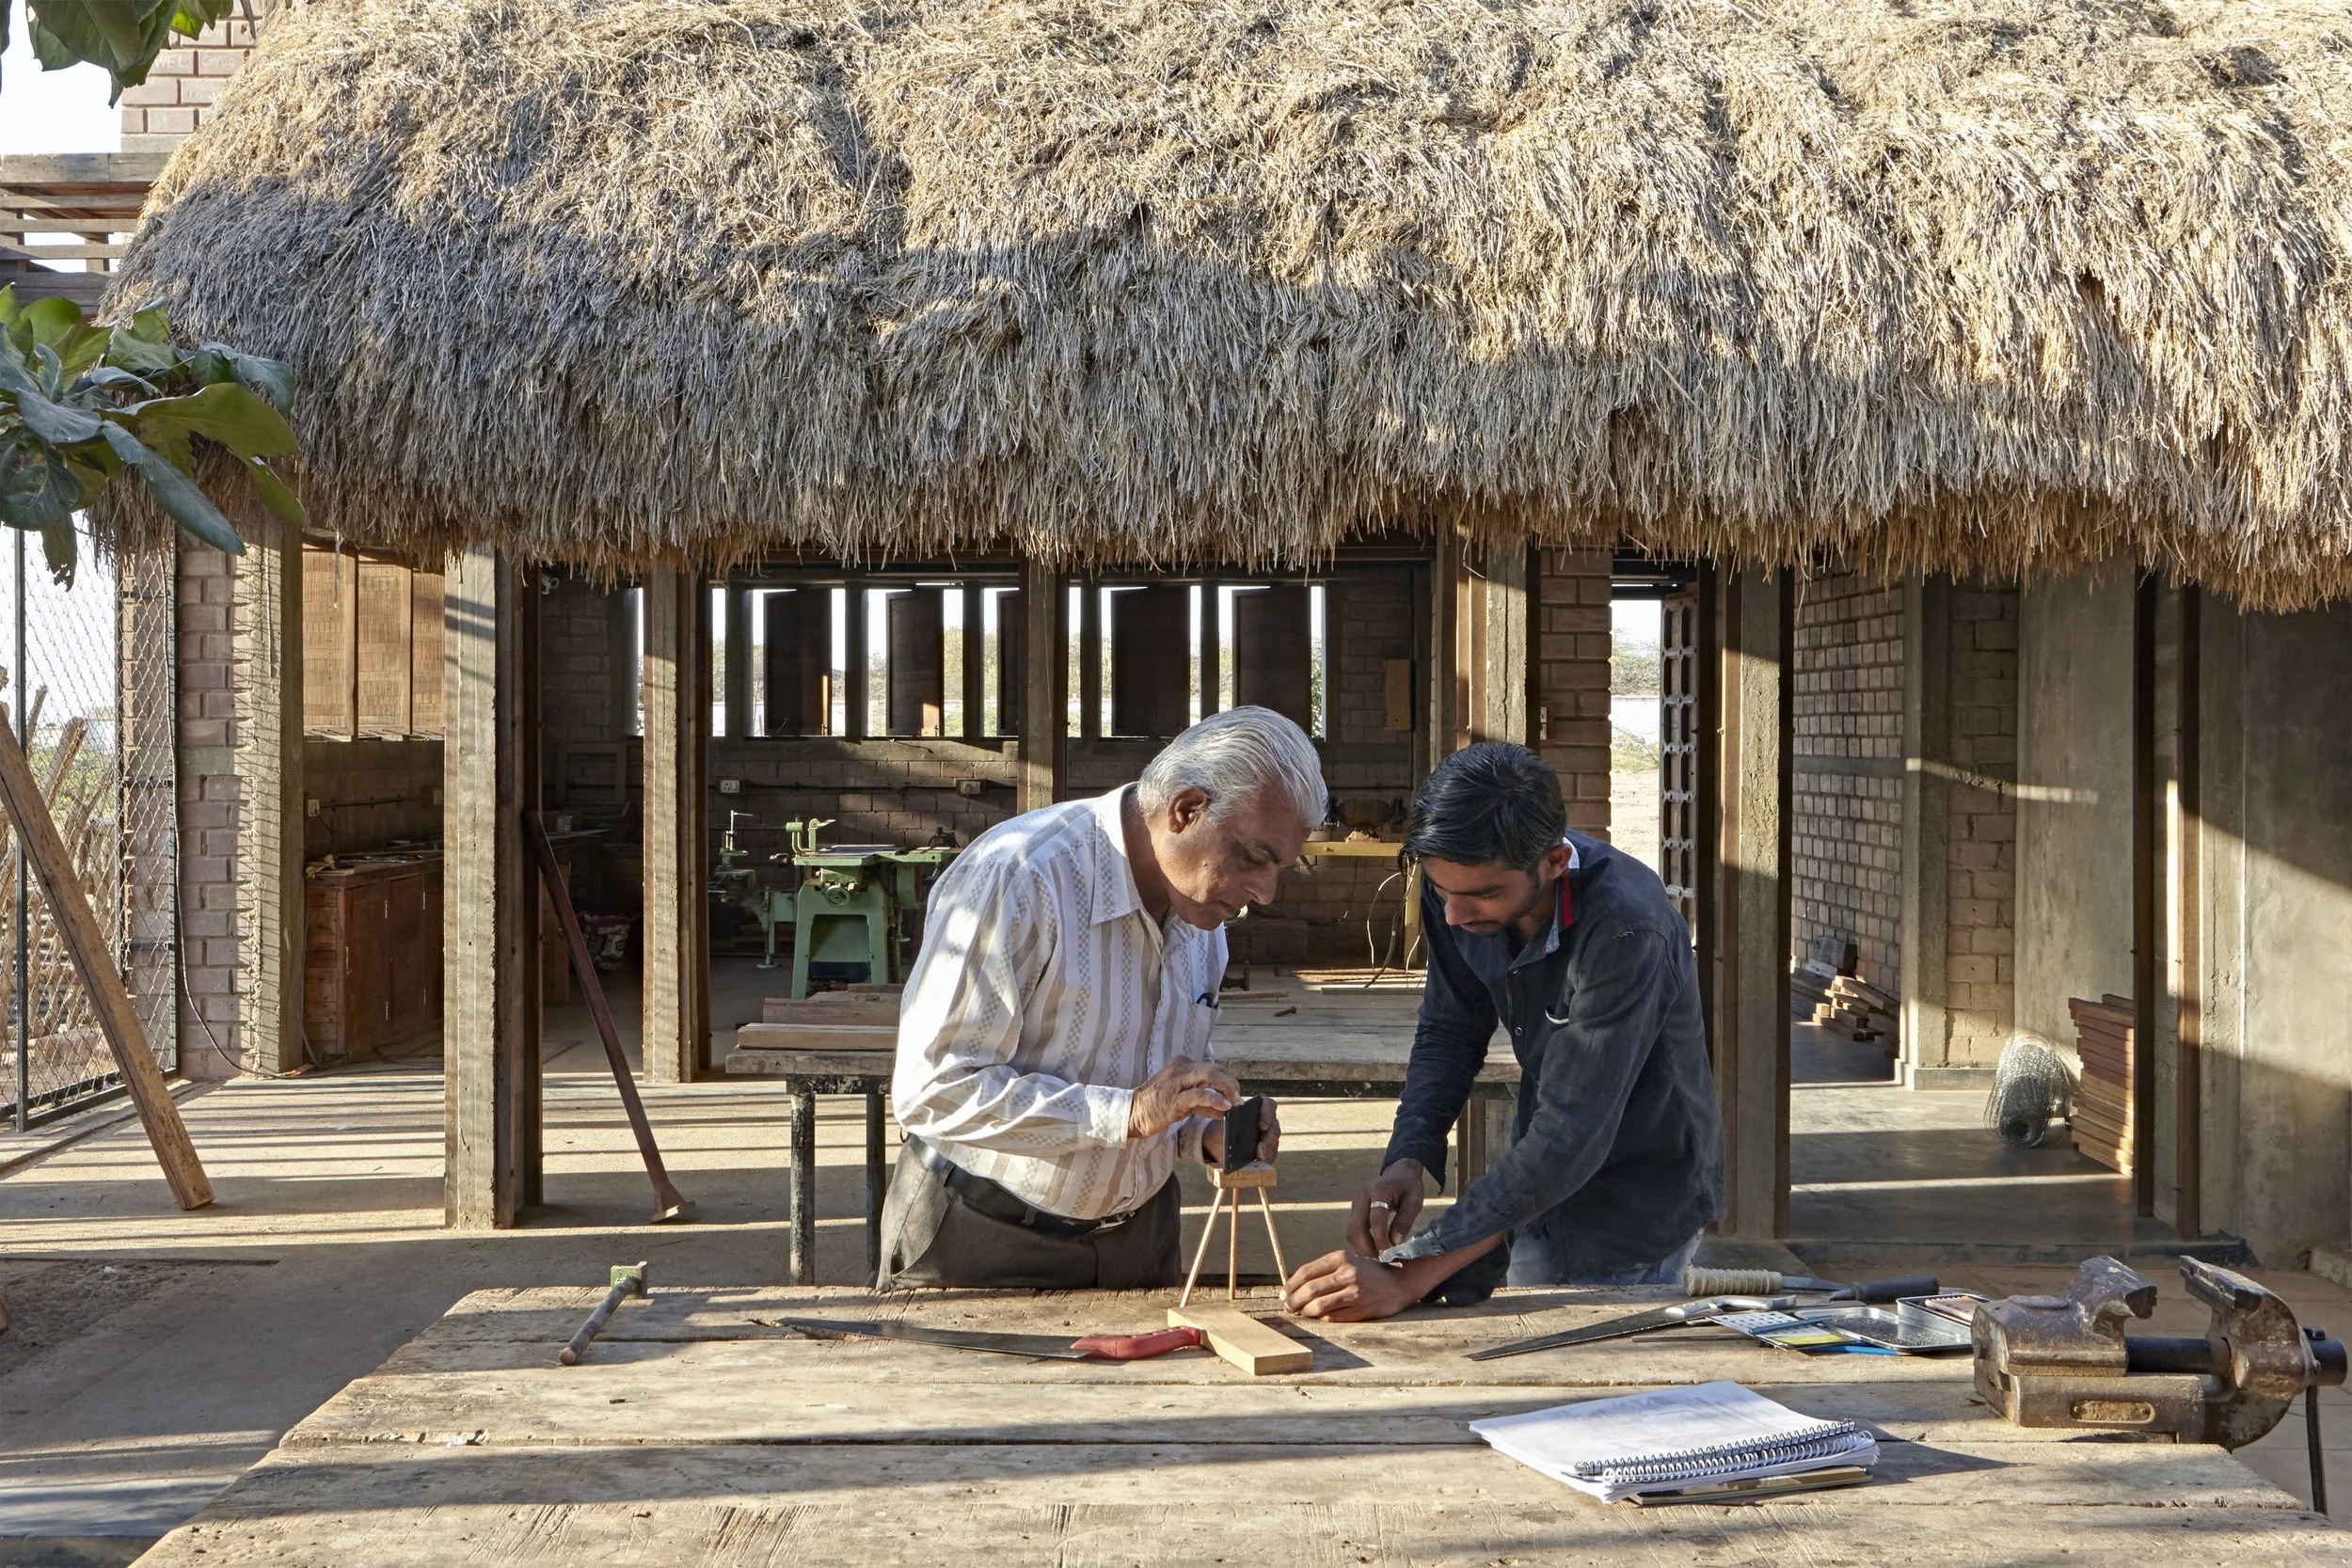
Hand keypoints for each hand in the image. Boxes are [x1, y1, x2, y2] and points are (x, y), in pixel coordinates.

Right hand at [1126, 1056, 1240, 1139]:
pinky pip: (1200, 1094)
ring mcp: (1176, 1081)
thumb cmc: (1157, 1106)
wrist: (1133, 1113)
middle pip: (1215, 1069)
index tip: (1235, 1094)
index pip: (1212, 1067)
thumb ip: (1203, 1102)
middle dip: (1231, 1083)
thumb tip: (1224, 1108)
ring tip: (1234, 1103)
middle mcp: (1180, 1068)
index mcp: (1182, 1064)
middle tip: (1238, 1099)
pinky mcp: (1174, 1098)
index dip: (1228, 1080)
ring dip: (1227, 1089)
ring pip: (1210, 1076)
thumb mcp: (1183, 1101)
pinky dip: (1215, 1100)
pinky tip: (1224, 1107)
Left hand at [1198, 1095, 1278, 1164]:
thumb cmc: (1222, 1128)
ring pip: (1274, 1141)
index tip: (1262, 1125)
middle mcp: (1266, 1120)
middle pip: (1273, 1127)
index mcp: (1257, 1108)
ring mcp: (1268, 1134)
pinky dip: (1267, 1158)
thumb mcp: (1222, 1125)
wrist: (1219, 1142)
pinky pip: (1272, 1153)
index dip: (1267, 1113)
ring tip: (1259, 1158)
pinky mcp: (1268, 1148)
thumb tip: (1230, 1133)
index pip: (1268, 1104)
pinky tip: (1260, 1162)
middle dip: (1267, 1139)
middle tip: (1260, 1149)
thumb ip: (1228, 1126)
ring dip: (1267, 1150)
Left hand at [1283, 1249, 1421, 1321]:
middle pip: (1310, 1290)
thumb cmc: (1367, 1273)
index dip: (1291, 1284)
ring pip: (1319, 1305)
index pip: (1307, 1272)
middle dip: (1294, 1300)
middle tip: (1287, 1306)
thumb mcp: (1347, 1262)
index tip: (1283, 1293)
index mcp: (1341, 1258)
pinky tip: (1318, 1316)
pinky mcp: (1361, 1309)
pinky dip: (1321, 1317)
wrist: (1399, 1282)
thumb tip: (1294, 1286)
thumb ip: (1324, 1271)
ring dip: (1305, 1311)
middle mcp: (1347, 1273)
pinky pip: (1332, 1316)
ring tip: (1301, 1312)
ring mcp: (1355, 1292)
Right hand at [1347, 1159, 1424, 1253]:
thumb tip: (1395, 1243)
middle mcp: (1362, 1196)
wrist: (1398, 1173)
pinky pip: (1352, 1231)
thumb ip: (1404, 1220)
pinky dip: (1361, 1244)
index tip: (1390, 1254)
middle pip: (1356, 1229)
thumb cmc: (1409, 1187)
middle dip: (1368, 1249)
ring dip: (1363, 1249)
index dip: (1381, 1240)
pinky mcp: (1354, 1211)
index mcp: (1379, 1191)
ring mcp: (1355, 1203)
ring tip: (1379, 1258)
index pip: (1376, 1220)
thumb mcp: (1414, 1201)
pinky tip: (1374, 1251)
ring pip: (1351, 1233)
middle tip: (1383, 1261)